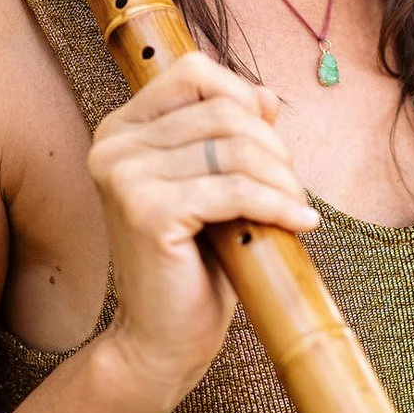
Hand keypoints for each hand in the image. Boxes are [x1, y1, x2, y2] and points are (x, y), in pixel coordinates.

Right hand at [86, 50, 319, 408]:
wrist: (161, 339)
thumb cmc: (193, 262)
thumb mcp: (215, 186)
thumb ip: (231, 136)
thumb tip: (267, 93)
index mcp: (122, 129)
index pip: (194, 73)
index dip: (244, 98)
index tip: (272, 144)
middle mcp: (113, 144)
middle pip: (223, 111)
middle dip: (273, 148)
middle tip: (290, 189)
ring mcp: (124, 176)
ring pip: (235, 148)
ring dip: (281, 179)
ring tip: (294, 209)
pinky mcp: (147, 212)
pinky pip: (236, 190)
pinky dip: (278, 204)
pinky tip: (300, 223)